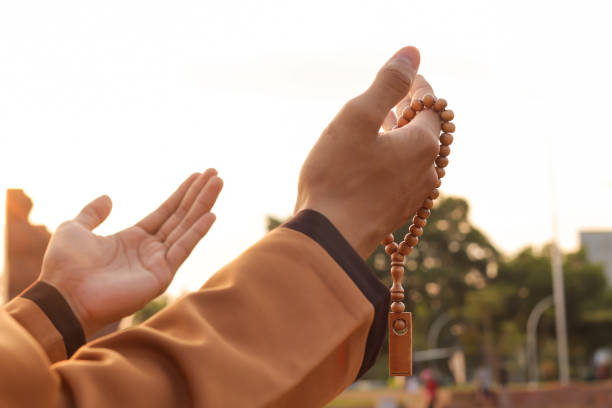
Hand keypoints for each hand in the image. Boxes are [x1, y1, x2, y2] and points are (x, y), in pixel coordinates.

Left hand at [39, 170, 222, 336]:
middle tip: (215, 174)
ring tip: (218, 183)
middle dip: (199, 194)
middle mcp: (150, 250)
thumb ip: (92, 213)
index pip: (165, 212)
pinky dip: (197, 232)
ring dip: (203, 205)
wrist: (63, 295)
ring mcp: (158, 263)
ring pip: (186, 227)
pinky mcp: (161, 275)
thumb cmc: (64, 267)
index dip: (181, 194)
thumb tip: (108, 197)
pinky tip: (210, 214)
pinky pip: (183, 249)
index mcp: (133, 239)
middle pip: (181, 216)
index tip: (198, 176)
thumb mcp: (74, 229)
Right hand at [295, 47, 440, 257]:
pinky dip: (394, 159)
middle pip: (426, 131)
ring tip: (387, 123)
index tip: (407, 74)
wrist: (329, 238)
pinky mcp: (397, 212)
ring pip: (414, 156)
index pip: (430, 104)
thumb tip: (412, 53)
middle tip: (399, 95)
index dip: (417, 86)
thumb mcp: (358, 118)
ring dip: (403, 136)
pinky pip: (403, 176)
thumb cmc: (338, 176)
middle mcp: (426, 171)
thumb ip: (387, 84)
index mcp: (423, 144)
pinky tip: (376, 159)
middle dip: (412, 110)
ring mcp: (413, 195)